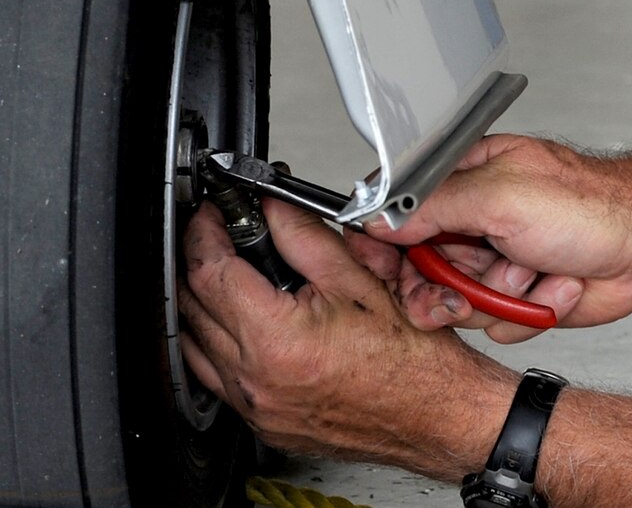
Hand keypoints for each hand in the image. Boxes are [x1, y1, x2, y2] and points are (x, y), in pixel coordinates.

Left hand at [177, 199, 513, 477]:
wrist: (438, 416)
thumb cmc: (412, 363)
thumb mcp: (357, 279)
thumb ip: (302, 236)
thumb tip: (269, 207)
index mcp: (276, 341)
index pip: (209, 272)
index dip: (204, 233)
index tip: (211, 216)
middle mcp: (256, 380)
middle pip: (193, 306)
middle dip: (198, 262)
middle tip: (218, 237)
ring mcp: (256, 407)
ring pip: (193, 345)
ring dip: (199, 305)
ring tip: (224, 276)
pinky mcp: (262, 423)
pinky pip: (213, 379)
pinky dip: (212, 346)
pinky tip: (232, 325)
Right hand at [346, 134, 631, 341]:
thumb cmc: (589, 204)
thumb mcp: (497, 195)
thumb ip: (431, 206)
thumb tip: (379, 219)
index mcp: (457, 184)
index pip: (395, 214)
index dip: (382, 245)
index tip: (383, 265)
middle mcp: (468, 223)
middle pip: (415, 268)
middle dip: (441, 284)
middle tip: (460, 290)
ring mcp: (488, 261)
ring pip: (451, 300)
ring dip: (494, 295)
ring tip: (528, 272)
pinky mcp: (511, 296)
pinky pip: (491, 322)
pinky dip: (522, 312)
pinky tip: (547, 285)